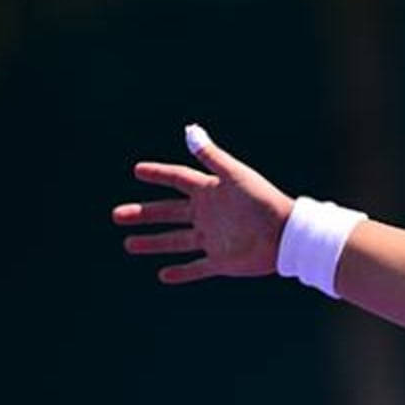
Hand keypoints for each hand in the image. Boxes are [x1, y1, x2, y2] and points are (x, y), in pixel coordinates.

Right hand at [114, 125, 294, 284]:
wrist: (287, 235)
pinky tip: (163, 275)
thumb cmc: (263, 201)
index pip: (179, 178)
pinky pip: (198, 268)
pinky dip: (181, 272)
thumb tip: (189, 130)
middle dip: (144, 214)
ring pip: (177, 241)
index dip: (159, 173)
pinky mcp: (222, 261)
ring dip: (154, 242)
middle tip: (117, 214)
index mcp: (211, 191)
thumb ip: (211, 156)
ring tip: (129, 243)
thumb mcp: (235, 175)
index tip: (137, 170)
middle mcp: (209, 215)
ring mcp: (214, 239)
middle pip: (169, 212)